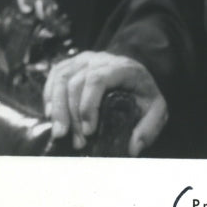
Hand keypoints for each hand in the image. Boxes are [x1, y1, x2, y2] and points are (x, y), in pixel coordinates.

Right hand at [43, 50, 167, 155]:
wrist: (136, 76)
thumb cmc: (144, 94)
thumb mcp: (157, 109)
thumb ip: (150, 127)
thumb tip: (132, 148)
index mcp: (123, 67)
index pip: (98, 79)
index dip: (88, 106)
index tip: (89, 132)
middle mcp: (101, 59)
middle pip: (76, 82)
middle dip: (73, 115)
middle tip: (77, 142)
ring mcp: (85, 59)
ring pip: (62, 78)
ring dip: (57, 108)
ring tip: (60, 133)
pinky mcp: (73, 64)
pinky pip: (55, 75)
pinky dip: (50, 95)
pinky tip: (51, 115)